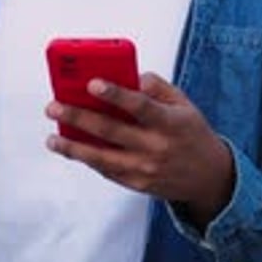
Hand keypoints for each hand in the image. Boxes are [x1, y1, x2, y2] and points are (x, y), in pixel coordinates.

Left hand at [45, 73, 233, 228]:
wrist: (208, 177)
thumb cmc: (190, 132)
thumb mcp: (184, 104)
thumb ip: (157, 88)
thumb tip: (131, 77)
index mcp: (170, 123)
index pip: (140, 106)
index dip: (116, 94)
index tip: (92, 83)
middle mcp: (156, 147)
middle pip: (112, 131)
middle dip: (79, 118)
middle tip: (55, 107)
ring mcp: (145, 169)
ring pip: (102, 158)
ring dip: (74, 147)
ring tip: (52, 138)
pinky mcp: (137, 183)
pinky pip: (107, 170)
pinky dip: (87, 159)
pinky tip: (70, 148)